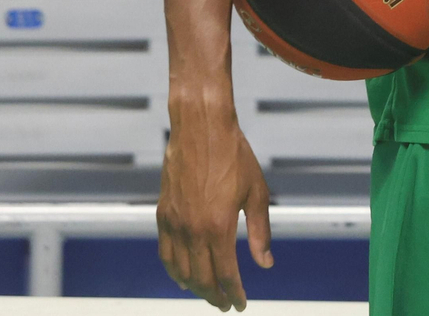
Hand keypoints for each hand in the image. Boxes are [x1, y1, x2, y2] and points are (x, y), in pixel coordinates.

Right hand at [156, 102, 272, 310]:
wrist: (201, 130)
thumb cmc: (235, 157)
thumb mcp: (256, 193)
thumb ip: (260, 232)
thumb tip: (265, 263)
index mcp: (218, 227)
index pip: (226, 274)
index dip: (234, 293)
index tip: (241, 304)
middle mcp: (192, 230)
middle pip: (202, 278)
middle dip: (215, 296)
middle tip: (226, 305)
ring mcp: (174, 224)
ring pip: (180, 271)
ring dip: (195, 288)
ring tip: (209, 294)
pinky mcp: (163, 215)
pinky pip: (166, 253)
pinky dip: (174, 271)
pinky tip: (184, 277)